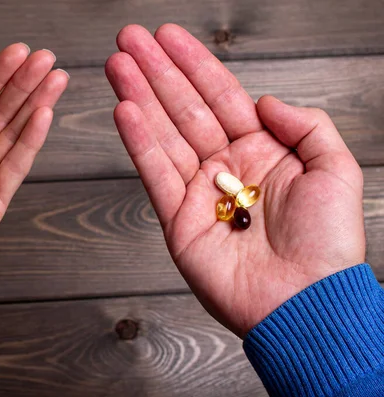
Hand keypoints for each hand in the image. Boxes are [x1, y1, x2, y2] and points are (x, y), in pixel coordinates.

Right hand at [106, 24, 364, 336]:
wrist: (305, 301)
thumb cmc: (326, 245)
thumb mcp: (335, 169)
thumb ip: (304, 124)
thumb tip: (264, 100)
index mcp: (261, 152)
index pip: (220, 96)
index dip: (193, 64)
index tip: (167, 37)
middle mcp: (226, 168)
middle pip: (184, 109)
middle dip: (156, 72)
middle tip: (129, 41)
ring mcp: (198, 193)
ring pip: (163, 134)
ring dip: (139, 97)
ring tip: (117, 66)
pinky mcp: (177, 220)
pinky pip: (155, 173)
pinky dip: (138, 142)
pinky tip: (124, 111)